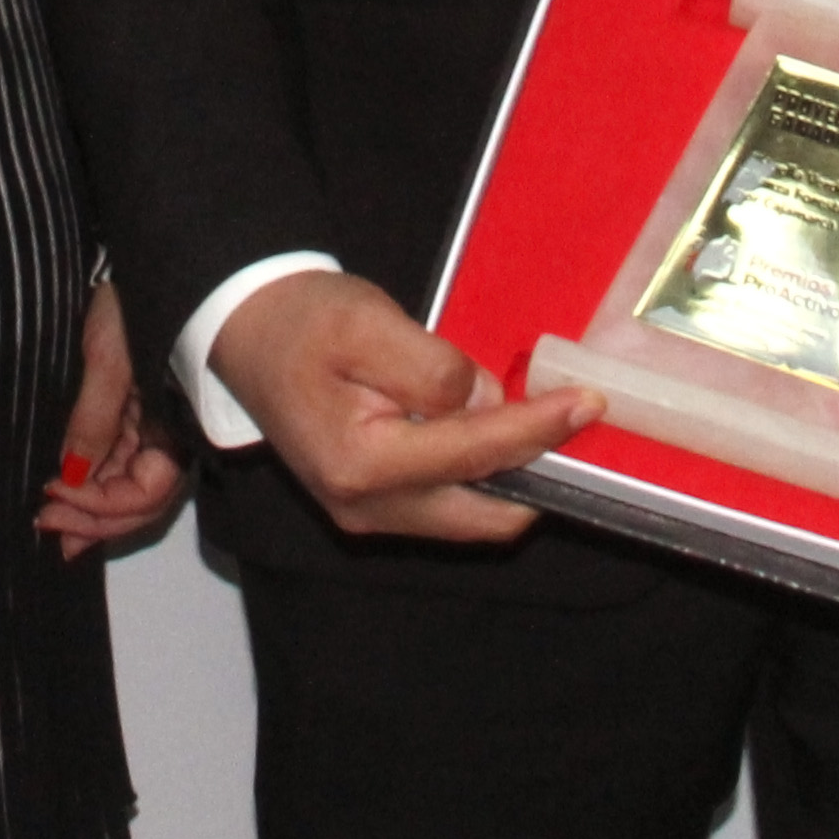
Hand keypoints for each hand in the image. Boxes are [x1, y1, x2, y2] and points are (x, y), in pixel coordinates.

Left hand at [37, 277, 189, 558]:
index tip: (54, 493)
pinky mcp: (133, 422)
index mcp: (173, 424)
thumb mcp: (107, 359)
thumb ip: (93, 421)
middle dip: (95, 521)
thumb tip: (71, 477)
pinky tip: (66, 499)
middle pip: (140, 502)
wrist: (135, 265)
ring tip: (52, 529)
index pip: (148, 491)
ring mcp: (150, 432)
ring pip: (128, 492)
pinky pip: (118, 470)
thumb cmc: (128, 305)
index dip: (104, 505)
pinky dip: (91, 490)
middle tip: (46, 527)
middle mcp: (167, 437)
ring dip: (92, 514)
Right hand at [204, 269, 597, 544]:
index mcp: (361, 464)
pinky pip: (448, 504)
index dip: (539, 428)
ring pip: (470, 515)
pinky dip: (482, 474)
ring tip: (543, 418)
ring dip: (512, 476)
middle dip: (538, 473)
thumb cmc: (304, 322)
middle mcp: (366, 507)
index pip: (475, 453)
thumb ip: (433, 370)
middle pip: (484, 512)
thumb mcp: (368, 324)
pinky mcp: (372, 507)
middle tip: (576, 419)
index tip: (588, 403)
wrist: (249, 333)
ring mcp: (368, 515)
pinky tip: (495, 430)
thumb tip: (490, 404)